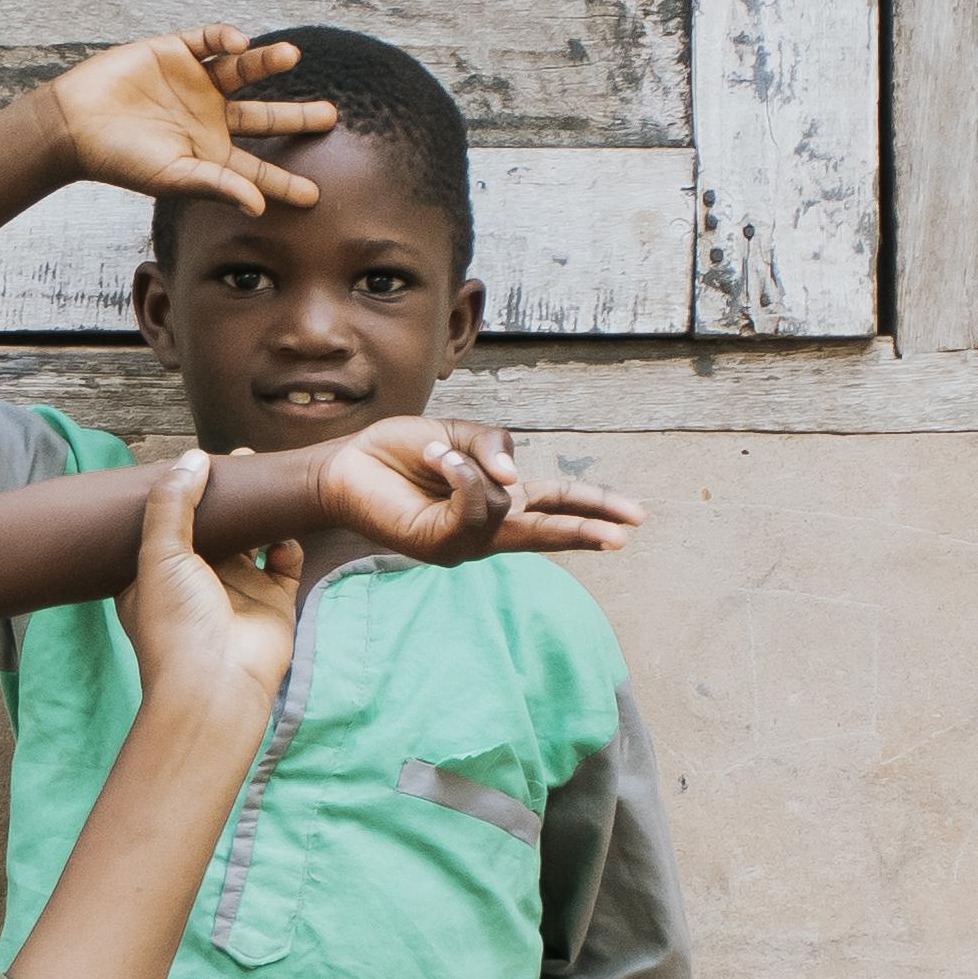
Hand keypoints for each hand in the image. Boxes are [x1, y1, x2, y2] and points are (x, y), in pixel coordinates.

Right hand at [34, 24, 333, 213]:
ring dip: (267, 62)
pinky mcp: (176, 52)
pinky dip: (226, 38)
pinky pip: (210, 40)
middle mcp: (208, 117)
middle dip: (296, 117)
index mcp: (208, 153)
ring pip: (244, 71)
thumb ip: (216, 185)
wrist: (74, 122)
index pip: (255, 169)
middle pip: (264, 118)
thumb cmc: (118, 159)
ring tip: (291, 56)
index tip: (315, 197)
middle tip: (330, 118)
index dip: (284, 183)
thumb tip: (259, 207)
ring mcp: (195, 83)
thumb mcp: (171, 176)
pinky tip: (239, 43)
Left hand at [118, 449, 298, 708]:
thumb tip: (193, 457)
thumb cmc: (176, 624)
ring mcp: (236, 591)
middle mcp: (196, 582)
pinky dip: (287, 542)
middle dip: (227, 496)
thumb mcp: (159, 555)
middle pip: (214, 527)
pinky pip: (285, 561)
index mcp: (156, 576)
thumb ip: (172, 503)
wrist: (217, 685)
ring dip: (259, 512)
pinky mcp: (272, 600)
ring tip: (267, 479)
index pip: (168, 525)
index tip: (196, 461)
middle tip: (241, 460)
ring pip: (252, 539)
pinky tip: (285, 523)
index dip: (181, 495)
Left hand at [305, 413, 646, 565]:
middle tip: (626, 536)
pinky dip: (458, 474)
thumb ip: (494, 446)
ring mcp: (462, 542)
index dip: (593, 507)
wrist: (346, 464)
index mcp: (497, 499)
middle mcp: (485, 527)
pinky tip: (436, 458)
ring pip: (500, 507)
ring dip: (470, 466)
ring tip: (433, 453)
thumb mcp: (458, 433)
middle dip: (585, 529)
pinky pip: (470, 507)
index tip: (632, 520)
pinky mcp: (437, 545)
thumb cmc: (397, 451)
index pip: (554, 504)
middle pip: (546, 528)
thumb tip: (514, 480)